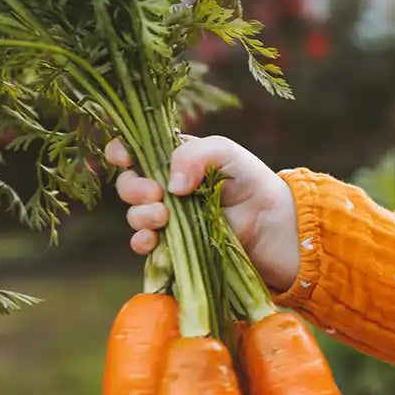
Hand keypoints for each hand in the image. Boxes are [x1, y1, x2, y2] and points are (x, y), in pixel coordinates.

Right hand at [105, 134, 300, 290]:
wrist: (274, 224)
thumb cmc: (251, 181)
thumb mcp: (226, 152)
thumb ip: (195, 154)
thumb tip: (170, 185)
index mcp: (174, 158)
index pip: (134, 150)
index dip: (121, 151)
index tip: (125, 159)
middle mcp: (166, 186)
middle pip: (128, 184)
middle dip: (134, 188)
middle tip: (158, 194)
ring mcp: (168, 217)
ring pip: (134, 215)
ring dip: (140, 216)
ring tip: (163, 217)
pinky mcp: (175, 244)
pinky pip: (145, 244)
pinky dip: (142, 242)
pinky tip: (153, 240)